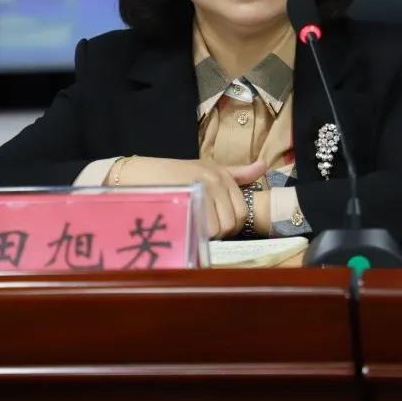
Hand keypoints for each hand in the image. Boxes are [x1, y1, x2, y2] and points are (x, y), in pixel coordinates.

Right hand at [108, 156, 266, 238]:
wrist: (138, 174)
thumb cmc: (174, 174)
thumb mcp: (207, 168)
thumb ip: (238, 173)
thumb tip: (263, 165)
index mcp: (222, 175)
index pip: (242, 212)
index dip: (230, 225)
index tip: (214, 224)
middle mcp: (215, 180)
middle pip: (232, 223)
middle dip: (220, 232)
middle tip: (202, 228)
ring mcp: (201, 189)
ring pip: (218, 228)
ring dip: (207, 235)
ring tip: (192, 226)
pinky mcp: (186, 198)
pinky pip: (202, 228)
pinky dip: (196, 233)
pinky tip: (185, 227)